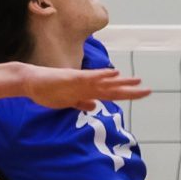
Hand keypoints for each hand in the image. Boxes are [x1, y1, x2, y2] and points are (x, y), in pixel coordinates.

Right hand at [19, 65, 148, 111]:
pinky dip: (102, 75)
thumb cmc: (47, 91)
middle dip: (131, 90)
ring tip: (138, 80)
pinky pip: (90, 77)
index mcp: (87, 92)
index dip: (127, 94)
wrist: (31, 82)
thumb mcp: (67, 103)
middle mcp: (88, 85)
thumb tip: (94, 106)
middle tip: (149, 90)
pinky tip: (114, 73)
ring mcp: (81, 81)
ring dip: (121, 82)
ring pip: (106, 82)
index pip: (112, 94)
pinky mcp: (73, 78)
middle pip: (113, 88)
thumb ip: (81, 103)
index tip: (142, 94)